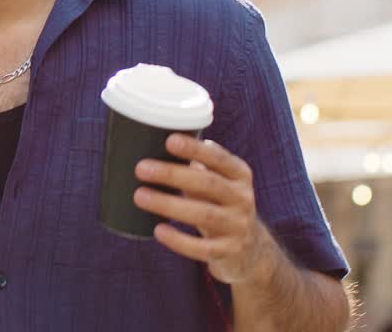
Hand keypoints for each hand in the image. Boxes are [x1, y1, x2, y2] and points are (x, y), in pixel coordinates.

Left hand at [132, 134, 273, 284]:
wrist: (251, 250)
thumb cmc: (221, 205)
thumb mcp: (219, 183)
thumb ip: (197, 168)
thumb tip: (153, 147)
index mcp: (240, 175)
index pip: (219, 158)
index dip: (195, 149)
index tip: (169, 140)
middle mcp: (243, 198)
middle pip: (208, 183)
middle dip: (172, 174)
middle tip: (141, 168)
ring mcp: (238, 226)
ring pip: (204, 214)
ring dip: (168, 204)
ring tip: (139, 196)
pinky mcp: (229, 251)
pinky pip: (202, 248)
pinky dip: (179, 240)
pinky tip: (158, 230)